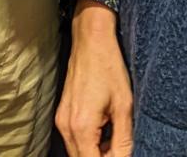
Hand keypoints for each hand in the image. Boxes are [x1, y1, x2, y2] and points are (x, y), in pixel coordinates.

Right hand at [56, 0, 132, 155]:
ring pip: (77, 152)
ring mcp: (62, 120)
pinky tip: (105, 132)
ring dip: (95, 153)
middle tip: (120, 150)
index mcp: (81, 126)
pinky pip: (74, 140)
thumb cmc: (109, 67)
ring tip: (115, 141)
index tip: (121, 154)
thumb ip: (123, 139)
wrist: (91, 41)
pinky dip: (89, 143)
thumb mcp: (124, 106)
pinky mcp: (62, 114)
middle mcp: (66, 126)